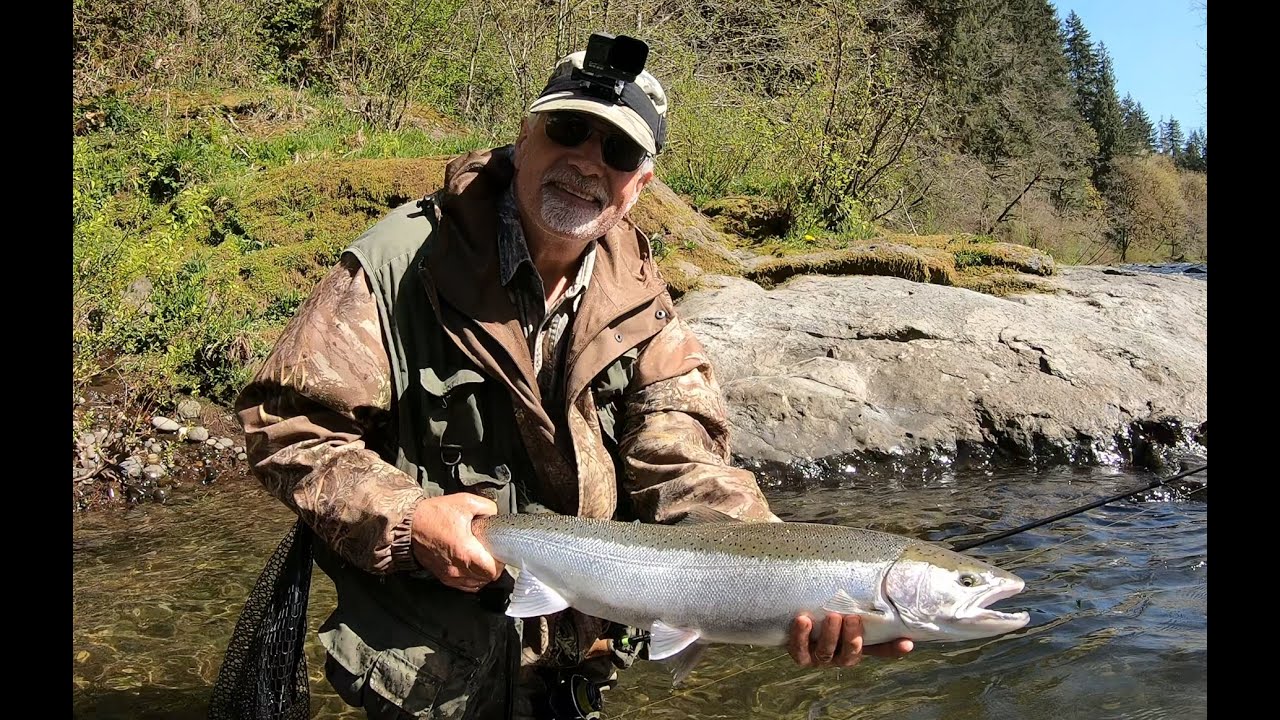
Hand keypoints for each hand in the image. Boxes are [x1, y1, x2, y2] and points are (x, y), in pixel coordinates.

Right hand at [410, 494, 500, 591]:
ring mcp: (449, 575)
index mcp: (465, 552)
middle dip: (493, 568)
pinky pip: (463, 586)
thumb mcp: (465, 502)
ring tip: (482, 560)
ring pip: (475, 585)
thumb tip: (495, 516)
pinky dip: (471, 579)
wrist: (408, 525)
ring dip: (482, 575)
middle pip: (486, 579)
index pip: (492, 571)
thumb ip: (487, 508)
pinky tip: (471, 567)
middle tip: (492, 553)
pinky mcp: (442, 576)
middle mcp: (457, 568)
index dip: (501, 563)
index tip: (499, 551)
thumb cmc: (433, 515)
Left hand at [787, 612, 913, 667]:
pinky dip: (801, 635)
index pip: (879, 651)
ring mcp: (818, 657)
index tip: (907, 643)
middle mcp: (838, 656)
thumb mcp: (846, 610)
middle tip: (853, 618)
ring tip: (832, 616)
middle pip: (849, 655)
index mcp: (855, 648)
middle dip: (852, 638)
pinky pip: (799, 649)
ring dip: (830, 636)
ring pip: (825, 653)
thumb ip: (864, 607)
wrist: (795, 619)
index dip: (893, 649)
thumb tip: (891, 595)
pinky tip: (803, 620)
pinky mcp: (798, 653)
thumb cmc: (826, 614)